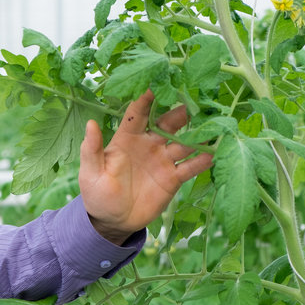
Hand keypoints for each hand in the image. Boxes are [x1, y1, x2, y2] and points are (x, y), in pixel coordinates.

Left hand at [79, 91, 212, 244]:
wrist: (114, 221)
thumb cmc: (98, 194)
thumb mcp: (91, 173)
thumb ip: (92, 149)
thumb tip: (90, 123)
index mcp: (127, 138)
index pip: (138, 113)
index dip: (147, 98)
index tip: (158, 83)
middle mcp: (148, 144)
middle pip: (168, 124)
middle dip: (181, 112)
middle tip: (196, 100)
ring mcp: (163, 160)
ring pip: (184, 143)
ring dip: (198, 134)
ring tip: (213, 124)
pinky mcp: (173, 178)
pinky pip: (189, 167)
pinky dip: (202, 161)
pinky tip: (214, 154)